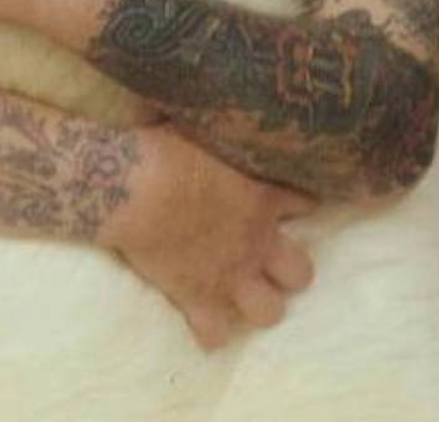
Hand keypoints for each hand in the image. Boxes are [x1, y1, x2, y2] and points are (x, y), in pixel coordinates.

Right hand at [104, 126, 315, 348]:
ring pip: (270, 312)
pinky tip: (202, 316)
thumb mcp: (204, 124)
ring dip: (258, 302)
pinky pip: (215, 334)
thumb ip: (226, 129)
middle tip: (265, 255)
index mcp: (262, 195)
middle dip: (288, 268)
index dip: (298, 203)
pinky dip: (210, 329)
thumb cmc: (165, 146)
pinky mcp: (198, 298)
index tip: (286, 202)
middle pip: (301, 273)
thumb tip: (226, 104)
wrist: (132, 186)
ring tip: (240, 289)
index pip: (306, 203)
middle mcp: (256, 241)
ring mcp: (230, 275)